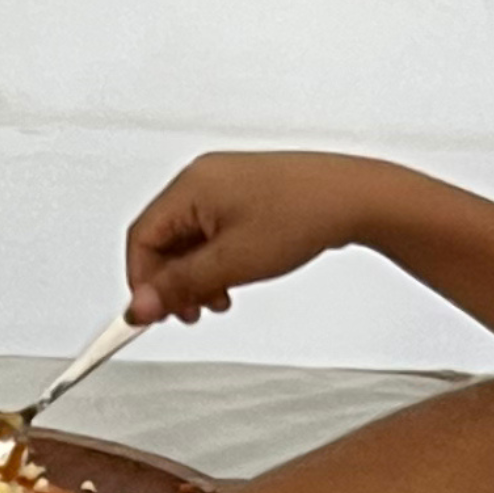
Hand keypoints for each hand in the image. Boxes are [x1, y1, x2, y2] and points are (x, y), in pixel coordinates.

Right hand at [125, 151, 389, 324]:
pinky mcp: (243, 194)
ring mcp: (223, 185)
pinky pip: (210, 233)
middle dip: (171, 283)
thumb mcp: (230, 262)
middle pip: (162, 240)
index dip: (142, 282)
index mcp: (191, 186)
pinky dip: (213, 263)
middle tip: (187, 312)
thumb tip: (139, 306)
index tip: (152, 313)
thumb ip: (179, 287)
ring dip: (194, 278)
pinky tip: (231, 281)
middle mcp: (202, 179)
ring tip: (216, 300)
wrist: (353, 198)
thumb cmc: (302, 214)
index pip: (142, 239)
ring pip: (187, 241)